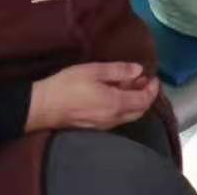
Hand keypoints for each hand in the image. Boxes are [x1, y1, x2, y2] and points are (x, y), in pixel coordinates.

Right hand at [25, 63, 158, 132]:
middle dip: (146, 96)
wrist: (43, 107)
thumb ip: (118, 71)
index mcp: (115, 104)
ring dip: (134, 101)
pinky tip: (116, 95)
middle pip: (139, 111)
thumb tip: (138, 70)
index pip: (144, 101)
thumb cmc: (68, 85)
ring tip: (131, 84)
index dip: (152, 89)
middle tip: (144, 80)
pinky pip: (117, 118)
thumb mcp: (94, 71)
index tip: (153, 77)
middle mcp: (113, 119)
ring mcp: (103, 125)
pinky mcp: (94, 126)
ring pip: (128, 116)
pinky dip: (123, 107)